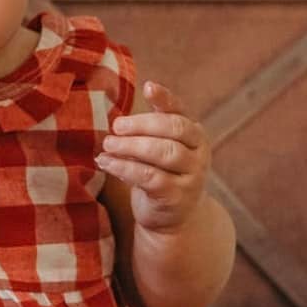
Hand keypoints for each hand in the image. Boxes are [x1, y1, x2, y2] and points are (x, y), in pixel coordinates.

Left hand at [95, 80, 210, 233]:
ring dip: (131, 146)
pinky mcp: (177, 197)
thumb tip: (121, 115)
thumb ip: (149, 130)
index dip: (164, 98)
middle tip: (115, 127)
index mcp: (195, 135)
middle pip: (173, 129)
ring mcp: (192, 176)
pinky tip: (106, 163)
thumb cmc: (161, 175)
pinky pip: (150, 178)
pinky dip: (125, 168)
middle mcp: (199, 153)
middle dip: (141, 125)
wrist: (173, 220)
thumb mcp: (159, 149)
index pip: (180, 111)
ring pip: (164, 153)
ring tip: (108, 145)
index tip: (147, 86)